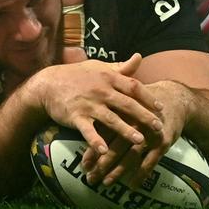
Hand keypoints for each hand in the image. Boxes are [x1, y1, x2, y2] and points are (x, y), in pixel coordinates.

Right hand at [31, 54, 163, 156]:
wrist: (48, 83)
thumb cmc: (76, 75)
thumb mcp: (99, 67)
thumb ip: (120, 67)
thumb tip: (139, 57)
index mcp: (108, 77)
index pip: (133, 86)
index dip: (148, 97)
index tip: (160, 108)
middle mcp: (100, 90)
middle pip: (127, 104)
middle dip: (144, 116)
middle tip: (158, 127)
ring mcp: (88, 104)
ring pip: (111, 119)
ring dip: (125, 130)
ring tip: (139, 141)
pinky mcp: (76, 116)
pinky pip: (87, 130)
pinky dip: (95, 141)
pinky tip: (103, 151)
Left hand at [84, 80, 187, 187]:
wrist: (174, 99)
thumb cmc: (142, 106)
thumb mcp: (125, 107)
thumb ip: (107, 120)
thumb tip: (86, 135)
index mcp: (122, 113)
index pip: (104, 135)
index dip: (93, 151)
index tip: (84, 166)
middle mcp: (134, 122)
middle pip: (116, 146)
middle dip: (102, 165)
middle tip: (91, 178)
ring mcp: (149, 133)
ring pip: (131, 155)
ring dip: (118, 171)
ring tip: (107, 182)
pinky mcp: (163, 141)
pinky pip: (150, 161)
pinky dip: (141, 175)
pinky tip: (132, 186)